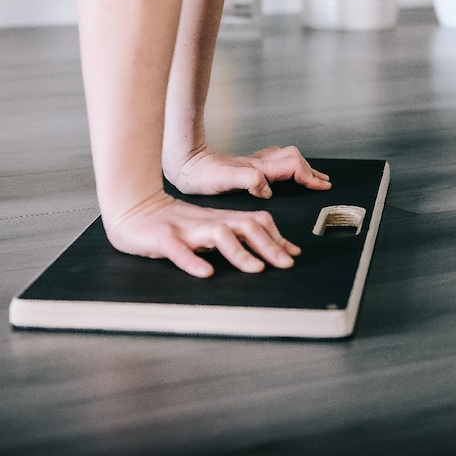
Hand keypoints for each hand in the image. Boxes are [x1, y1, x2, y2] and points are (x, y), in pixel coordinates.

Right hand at [104, 190, 300, 277]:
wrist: (135, 209)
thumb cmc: (174, 222)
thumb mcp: (209, 227)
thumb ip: (235, 235)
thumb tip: (267, 250)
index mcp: (221, 220)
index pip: (257, 223)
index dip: (277, 238)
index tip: (294, 255)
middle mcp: (208, 222)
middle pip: (245, 227)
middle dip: (269, 245)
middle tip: (286, 264)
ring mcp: (186, 230)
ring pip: (218, 235)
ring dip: (239, 252)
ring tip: (255, 268)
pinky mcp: (163, 239)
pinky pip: (179, 251)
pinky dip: (193, 261)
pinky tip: (205, 273)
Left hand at [165, 145, 330, 197]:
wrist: (184, 163)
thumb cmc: (200, 175)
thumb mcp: (223, 180)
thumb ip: (248, 181)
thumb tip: (267, 188)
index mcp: (257, 169)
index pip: (293, 166)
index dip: (309, 176)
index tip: (321, 187)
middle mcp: (258, 164)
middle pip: (293, 159)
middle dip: (310, 171)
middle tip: (323, 183)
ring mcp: (252, 163)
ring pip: (285, 159)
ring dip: (301, 168)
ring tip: (312, 177)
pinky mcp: (246, 166)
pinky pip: (274, 162)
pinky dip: (287, 167)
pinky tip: (284, 173)